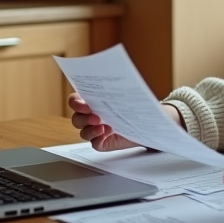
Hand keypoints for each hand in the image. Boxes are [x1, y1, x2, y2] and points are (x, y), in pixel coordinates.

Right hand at [68, 93, 183, 150]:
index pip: (75, 101)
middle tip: (96, 116)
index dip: (75, 103)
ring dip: (90, 130)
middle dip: (83, 117)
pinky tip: (106, 134)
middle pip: (76, 119)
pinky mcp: (103, 142)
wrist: (148, 122)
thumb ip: (117, 88)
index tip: (84, 104)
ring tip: (102, 127)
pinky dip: (97, 139)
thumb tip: (117, 78)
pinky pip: (94, 143)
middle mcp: (91, 116)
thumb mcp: (127, 94)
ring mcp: (96, 130)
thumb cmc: (136, 105)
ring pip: (83, 132)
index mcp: (92, 102)